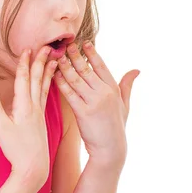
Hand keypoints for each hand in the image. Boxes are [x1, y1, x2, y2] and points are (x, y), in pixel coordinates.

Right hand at [0, 46, 57, 187]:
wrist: (34, 167)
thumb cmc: (15, 149)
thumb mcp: (0, 127)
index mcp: (24, 107)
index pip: (24, 80)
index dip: (24, 63)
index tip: (27, 48)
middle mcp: (35, 107)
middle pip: (38, 80)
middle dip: (40, 62)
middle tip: (46, 47)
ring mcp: (40, 114)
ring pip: (45, 87)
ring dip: (49, 72)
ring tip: (55, 60)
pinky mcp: (42, 120)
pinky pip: (46, 97)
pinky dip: (49, 86)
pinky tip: (51, 83)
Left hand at [54, 41, 138, 163]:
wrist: (110, 149)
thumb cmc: (116, 126)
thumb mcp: (125, 104)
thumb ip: (127, 85)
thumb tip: (136, 70)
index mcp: (113, 89)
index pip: (101, 66)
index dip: (92, 53)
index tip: (84, 43)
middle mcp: (104, 93)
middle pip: (86, 69)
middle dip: (75, 56)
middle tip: (66, 46)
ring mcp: (93, 102)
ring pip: (76, 79)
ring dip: (65, 66)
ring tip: (57, 57)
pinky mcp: (82, 112)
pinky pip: (69, 93)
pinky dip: (61, 82)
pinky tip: (54, 75)